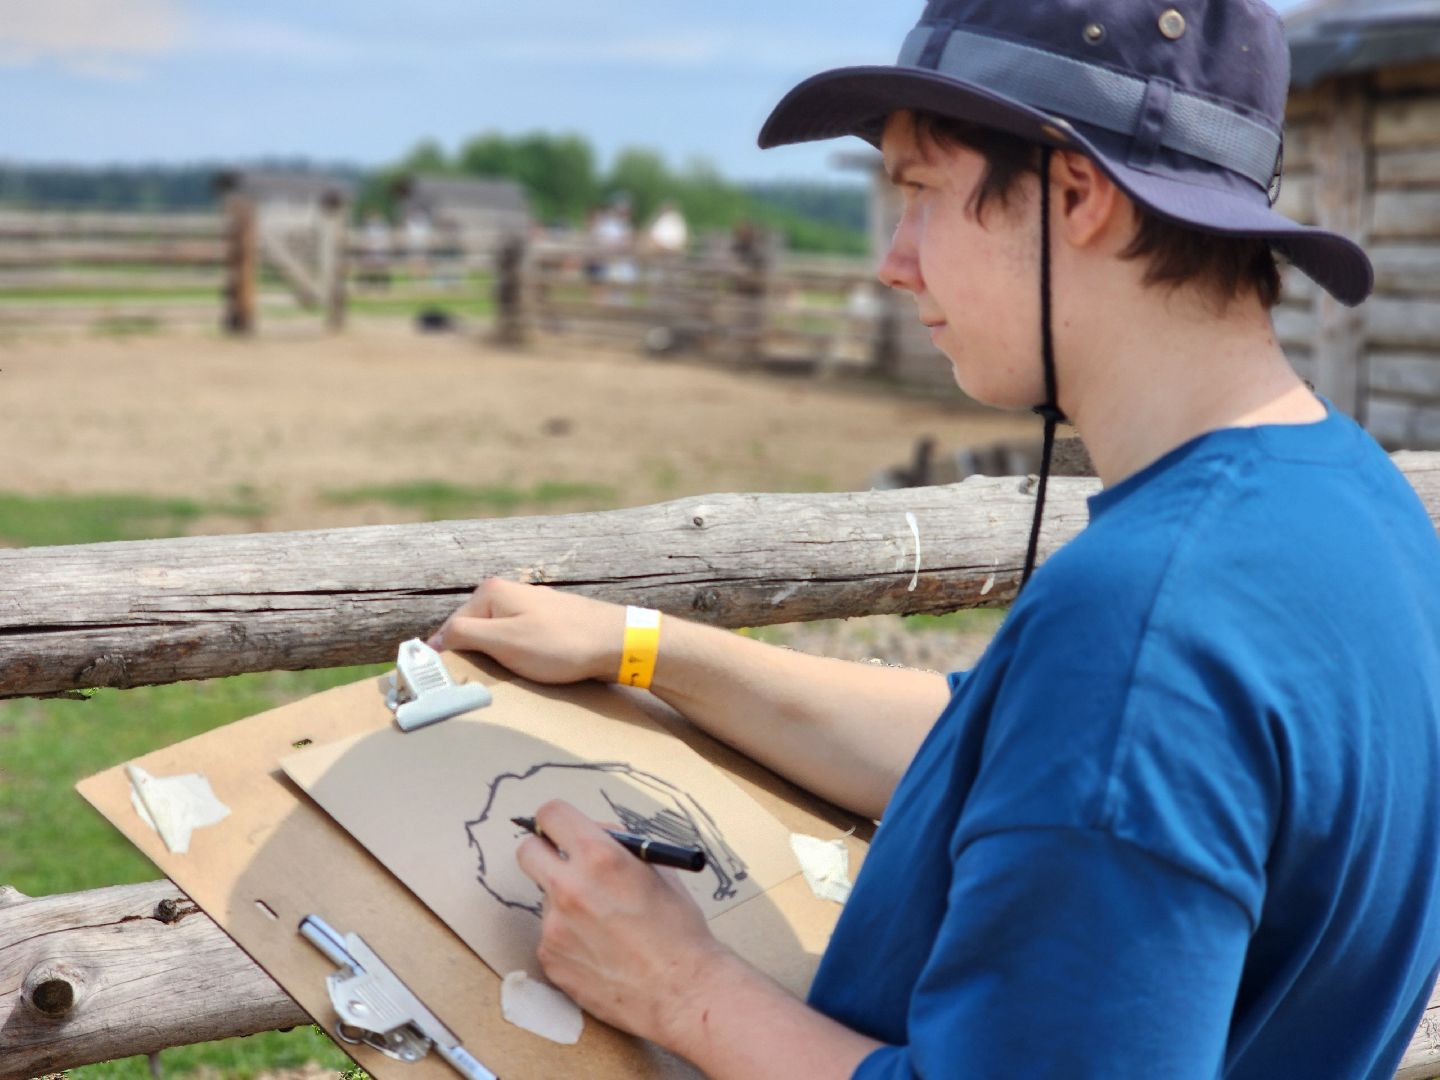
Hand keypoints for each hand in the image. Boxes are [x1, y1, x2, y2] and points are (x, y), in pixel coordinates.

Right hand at [427, 578, 625, 684]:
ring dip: (498, 660)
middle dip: (476, 658)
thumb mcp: (503, 641)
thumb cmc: (561, 643)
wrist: (617, 643)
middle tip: (484, 683)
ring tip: (510, 677)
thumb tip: (431, 641)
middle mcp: (507, 592)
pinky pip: (518, 641)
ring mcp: (529, 606)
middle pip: (474, 632)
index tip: (452, 683)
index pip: (450, 628)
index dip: (449, 657)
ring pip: (497, 639)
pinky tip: (530, 670)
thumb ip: (463, 635)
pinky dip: (518, 658)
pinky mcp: (546, 622)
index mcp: (490, 592)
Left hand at [515, 800, 732, 1044]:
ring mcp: (554, 926)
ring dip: (564, 902)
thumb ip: (618, 846)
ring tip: (604, 925)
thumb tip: (593, 834)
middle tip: (565, 865)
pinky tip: (600, 950)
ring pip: (545, 898)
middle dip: (543, 853)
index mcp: (600, 857)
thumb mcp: (657, 869)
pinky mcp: (550, 958)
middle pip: (527, 852)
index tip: (562, 829)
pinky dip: (569, 937)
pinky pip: (550, 935)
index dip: (557, 820)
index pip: (550, 814)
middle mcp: (569, 887)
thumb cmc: (679, 929)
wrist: (682, 991)